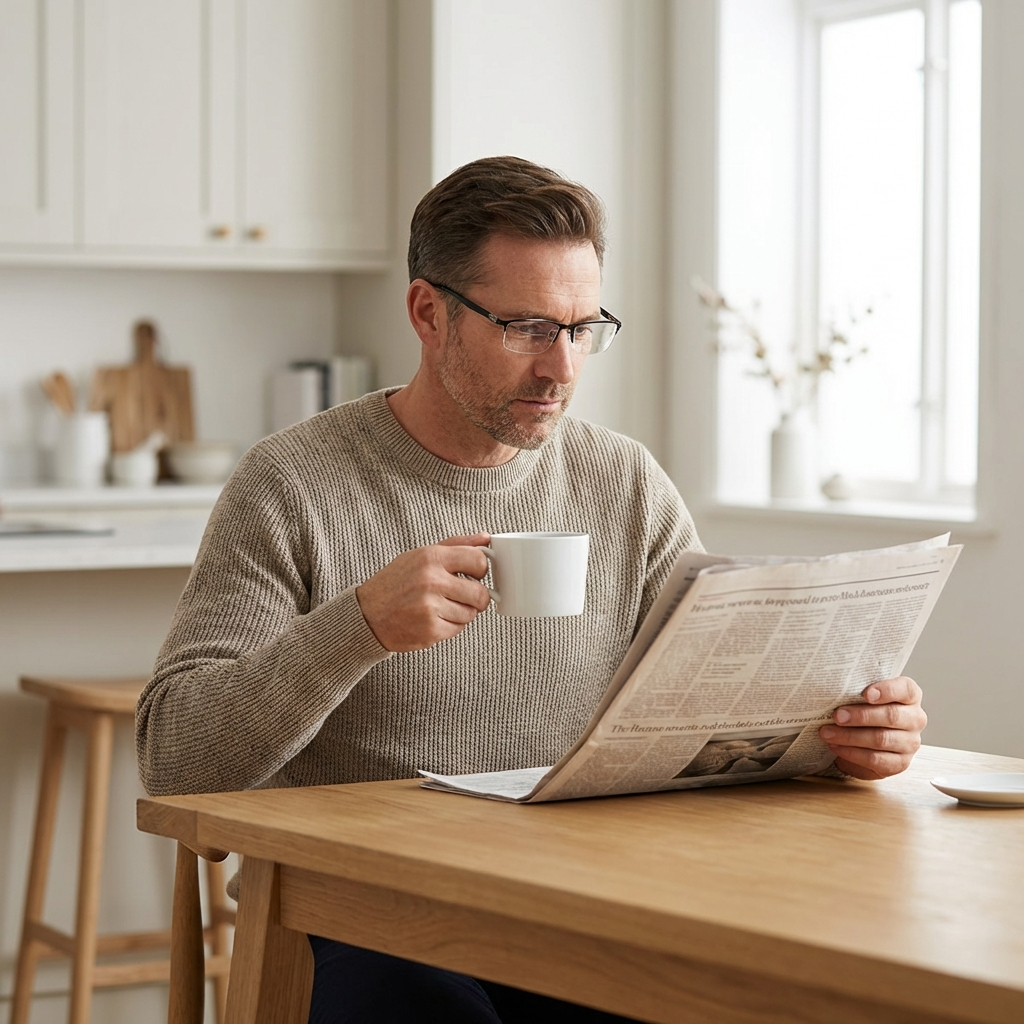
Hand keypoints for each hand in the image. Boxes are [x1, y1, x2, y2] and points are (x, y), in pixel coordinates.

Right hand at [355, 534, 490, 651]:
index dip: (481, 569)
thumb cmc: (396, 582)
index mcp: (431, 557)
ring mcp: (430, 607)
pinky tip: (434, 618)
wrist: (367, 615)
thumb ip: (456, 545)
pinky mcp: (430, 630)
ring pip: (471, 613)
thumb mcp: (421, 555)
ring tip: (441, 606)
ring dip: (462, 612)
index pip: (478, 560)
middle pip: (481, 593)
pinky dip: (451, 625)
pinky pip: (459, 629)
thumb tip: (485, 538)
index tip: (474, 574)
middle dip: (476, 597)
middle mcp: (431, 581)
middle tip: (462, 595)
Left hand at [819, 676, 926, 780]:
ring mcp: (910, 743)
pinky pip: (876, 760)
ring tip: (828, 733)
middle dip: (861, 716)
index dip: (887, 690)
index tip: (866, 694)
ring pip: (881, 739)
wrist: (867, 738)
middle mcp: (915, 719)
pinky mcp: (900, 763)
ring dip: (850, 736)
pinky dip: (852, 754)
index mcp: (909, 696)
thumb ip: (857, 690)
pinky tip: (836, 747)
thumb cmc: (865, 709)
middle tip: (837, 716)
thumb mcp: (863, 696)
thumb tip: (833, 689)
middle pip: (891, 716)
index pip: (905, 689)